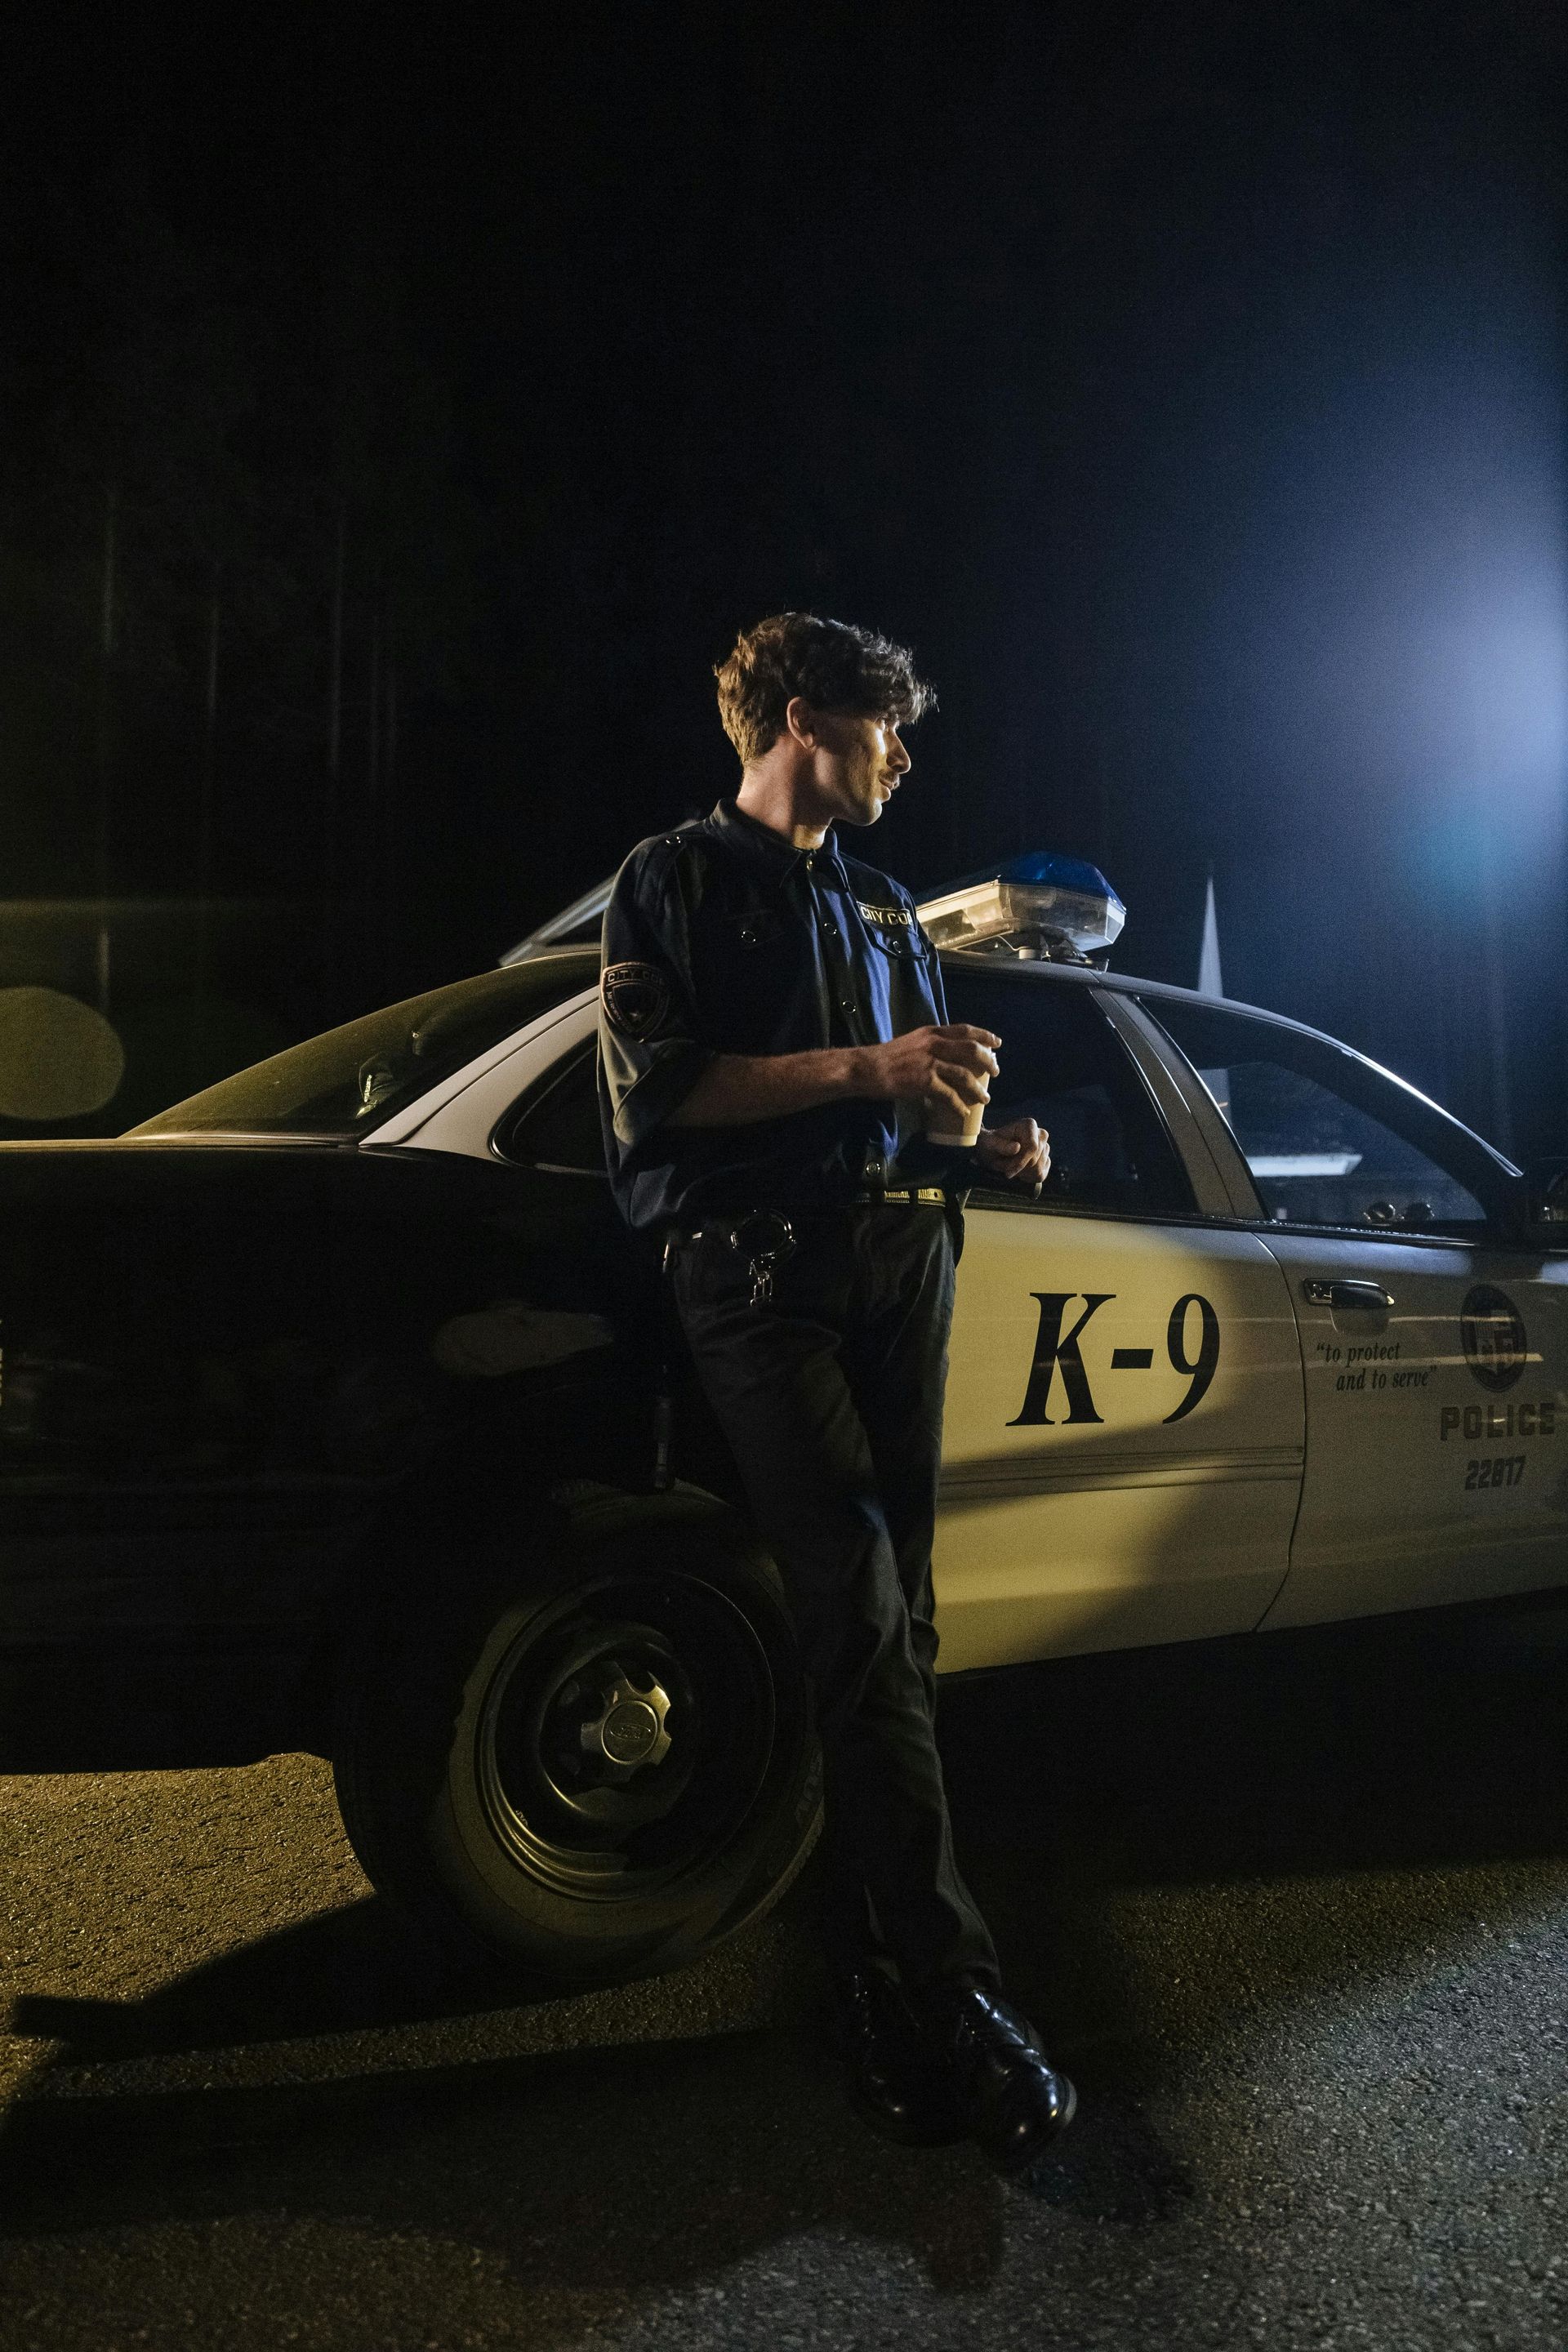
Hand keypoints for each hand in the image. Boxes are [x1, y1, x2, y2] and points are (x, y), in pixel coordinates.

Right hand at [856, 1024, 1000, 1119]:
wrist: (867, 1068)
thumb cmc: (886, 1057)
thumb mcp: (912, 1042)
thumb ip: (930, 1046)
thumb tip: (946, 1057)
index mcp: (931, 1032)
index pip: (965, 1030)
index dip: (984, 1036)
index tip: (997, 1043)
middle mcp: (933, 1044)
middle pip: (971, 1050)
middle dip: (988, 1062)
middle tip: (995, 1072)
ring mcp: (930, 1062)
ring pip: (965, 1074)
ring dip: (978, 1088)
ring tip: (985, 1098)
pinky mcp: (924, 1081)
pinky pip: (949, 1095)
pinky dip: (959, 1105)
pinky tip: (964, 1112)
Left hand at [974, 1117, 1050, 1189]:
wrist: (993, 1151)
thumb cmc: (991, 1144)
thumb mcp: (990, 1144)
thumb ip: (1002, 1145)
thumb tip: (1017, 1147)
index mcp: (1029, 1125)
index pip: (1032, 1147)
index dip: (1020, 1162)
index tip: (1007, 1171)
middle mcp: (1041, 1134)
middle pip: (1035, 1160)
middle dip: (1017, 1168)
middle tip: (1003, 1167)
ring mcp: (1045, 1148)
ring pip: (1038, 1169)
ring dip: (1020, 1173)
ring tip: (1009, 1167)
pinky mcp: (1045, 1160)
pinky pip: (1041, 1175)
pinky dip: (1027, 1177)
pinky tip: (1018, 1172)